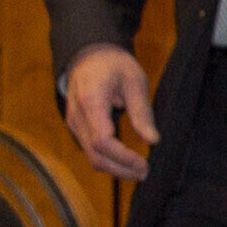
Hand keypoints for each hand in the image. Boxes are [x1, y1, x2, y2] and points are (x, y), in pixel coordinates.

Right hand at [59, 43, 157, 181]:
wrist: (88, 54)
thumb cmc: (112, 63)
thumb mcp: (133, 80)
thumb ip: (141, 111)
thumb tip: (153, 140)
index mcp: (91, 101)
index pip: (103, 140)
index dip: (123, 157)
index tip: (143, 164)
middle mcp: (77, 116)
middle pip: (95, 154)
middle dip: (121, 169)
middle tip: (145, 172)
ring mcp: (74, 123)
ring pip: (91, 156)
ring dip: (115, 169)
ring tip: (139, 171)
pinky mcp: (76, 127)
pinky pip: (90, 150)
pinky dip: (108, 160)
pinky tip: (126, 163)